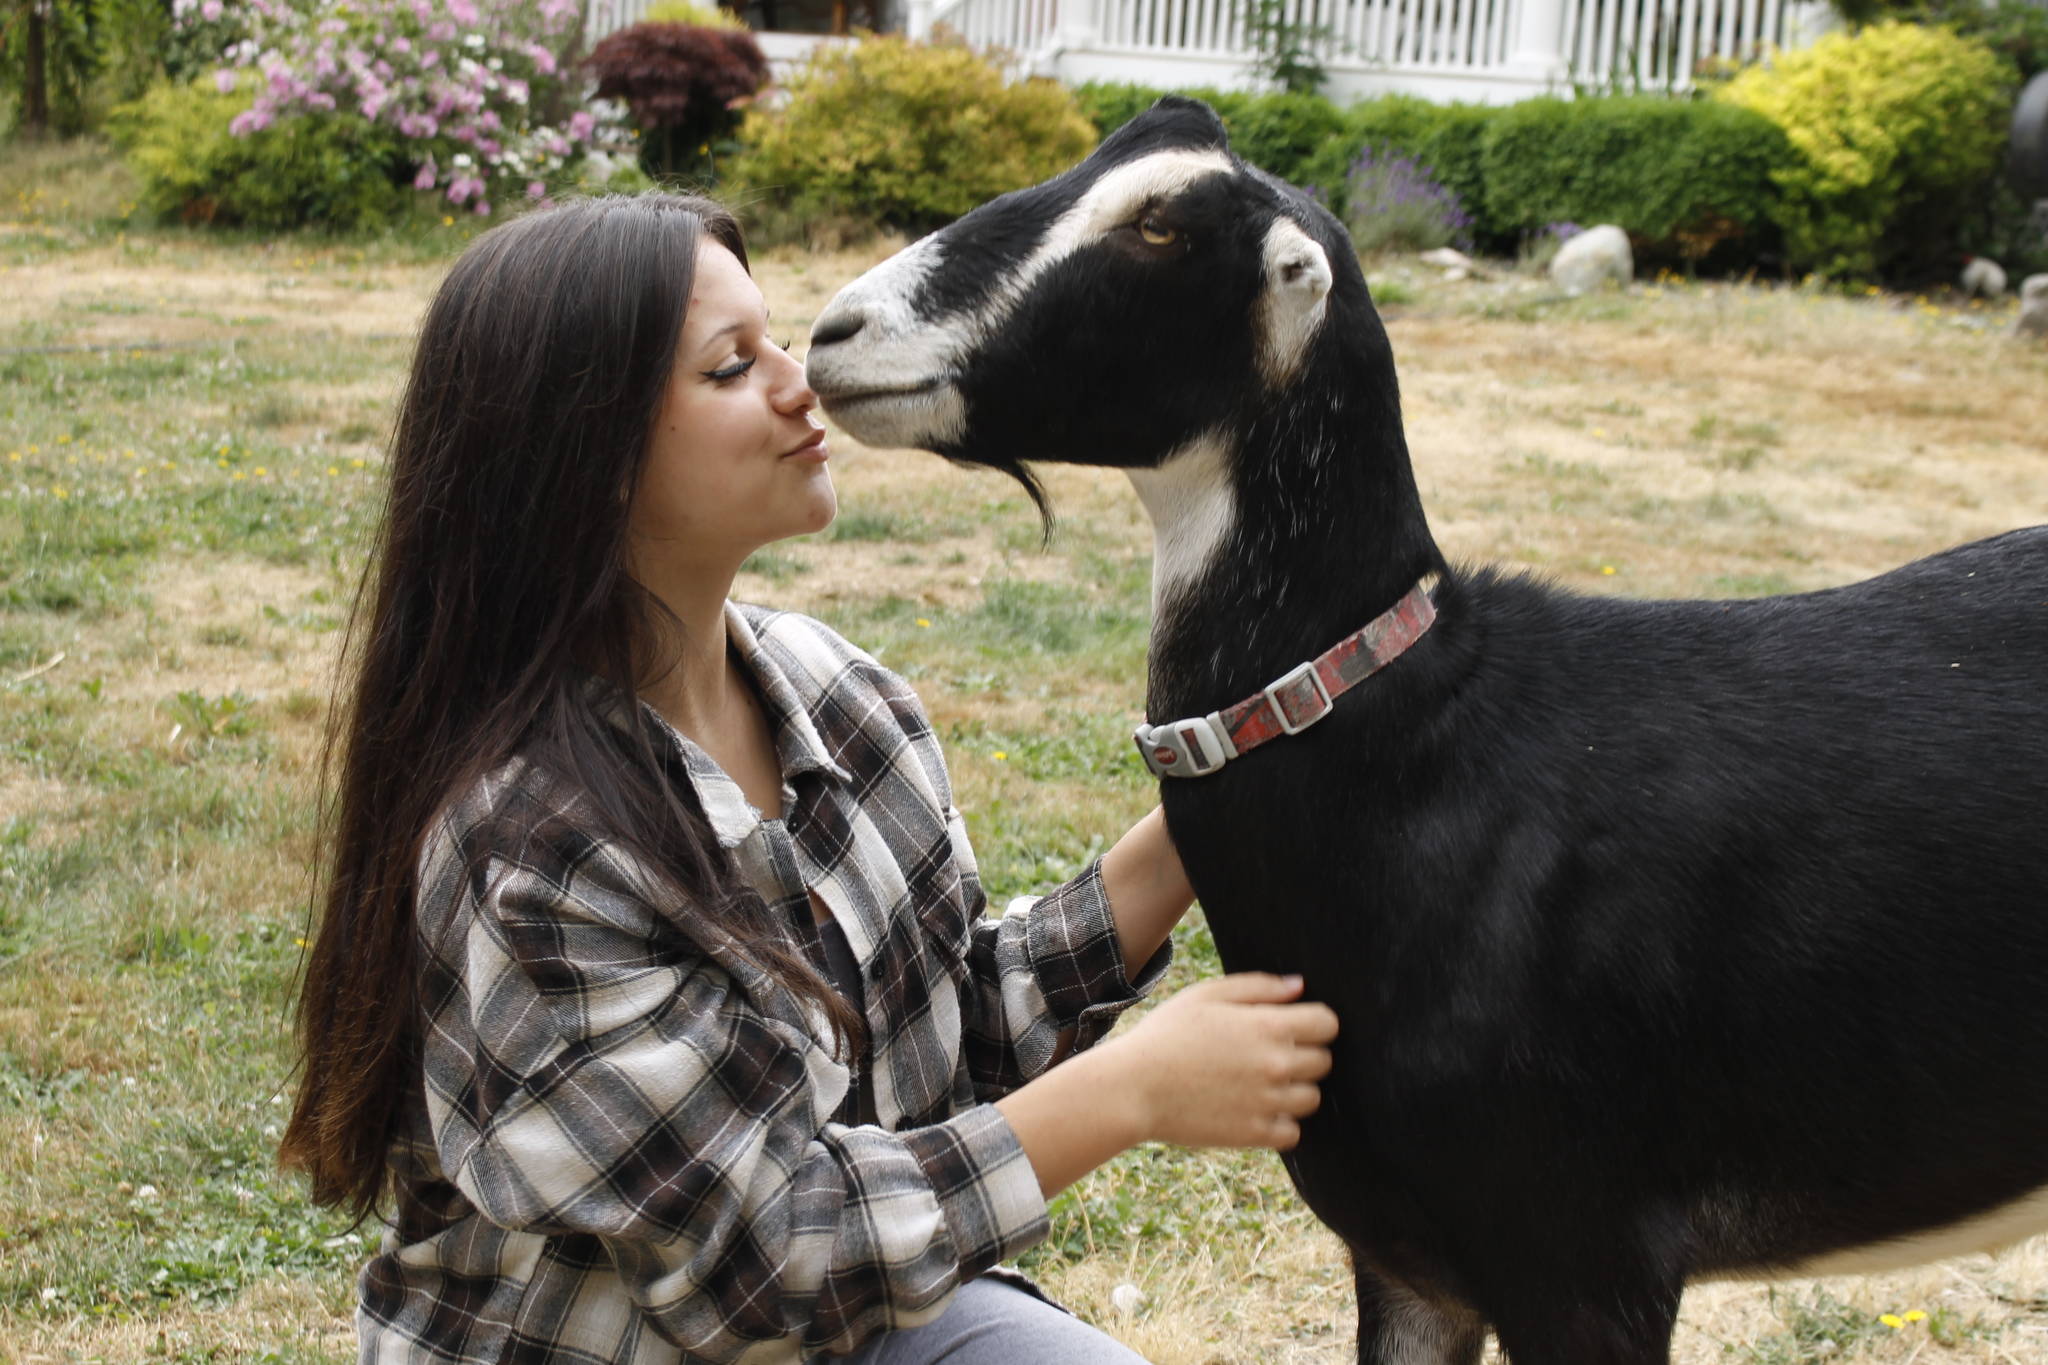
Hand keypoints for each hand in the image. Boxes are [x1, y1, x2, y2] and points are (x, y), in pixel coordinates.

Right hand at [1108, 973, 1338, 1150]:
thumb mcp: (1206, 995)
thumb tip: (1299, 986)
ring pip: (1312, 1098)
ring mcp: (1269, 1102)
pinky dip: (1280, 1122)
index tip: (1295, 1026)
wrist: (1134, 1087)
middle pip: (1324, 1061)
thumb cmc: (1167, 1035)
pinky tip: (1254, 1108)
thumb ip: (1258, 987)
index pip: (1328, 1023)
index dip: (1315, 1022)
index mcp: (1269, 1026)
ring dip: (1294, 1089)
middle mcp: (1277, 1065)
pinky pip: (1292, 1132)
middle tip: (1268, 1054)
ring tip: (1259, 1082)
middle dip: (1304, 1054)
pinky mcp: (1256, 1134)